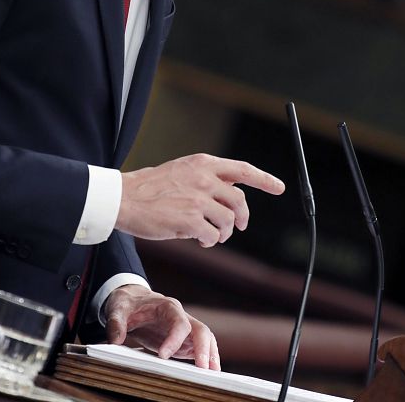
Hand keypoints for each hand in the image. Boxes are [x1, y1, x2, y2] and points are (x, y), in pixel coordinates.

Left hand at [104, 285, 219, 369]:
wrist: (133, 299)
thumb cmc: (128, 303)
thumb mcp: (118, 309)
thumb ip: (116, 323)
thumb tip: (115, 340)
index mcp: (167, 307)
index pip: (178, 322)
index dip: (174, 339)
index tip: (163, 356)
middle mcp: (181, 316)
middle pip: (200, 329)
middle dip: (204, 348)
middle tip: (202, 369)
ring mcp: (184, 329)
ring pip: (205, 339)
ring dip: (210, 355)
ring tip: (212, 374)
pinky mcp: (183, 340)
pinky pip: (199, 348)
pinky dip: (206, 358)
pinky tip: (206, 373)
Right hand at [115, 153, 284, 246]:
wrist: (124, 197)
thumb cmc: (151, 187)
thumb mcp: (182, 171)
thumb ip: (206, 178)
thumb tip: (230, 193)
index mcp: (203, 163)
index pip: (243, 169)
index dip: (264, 179)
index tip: (279, 187)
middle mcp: (205, 178)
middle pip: (240, 200)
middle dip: (243, 216)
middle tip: (239, 226)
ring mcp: (199, 199)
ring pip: (229, 221)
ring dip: (225, 232)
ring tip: (213, 235)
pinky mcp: (190, 220)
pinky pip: (213, 235)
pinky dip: (210, 241)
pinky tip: (201, 240)